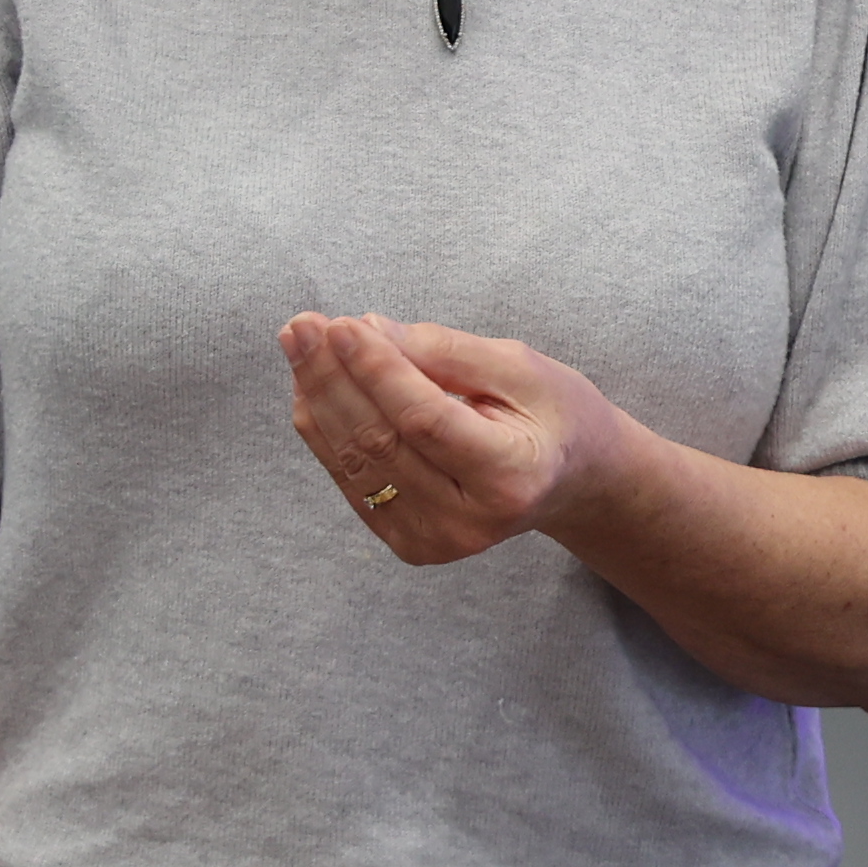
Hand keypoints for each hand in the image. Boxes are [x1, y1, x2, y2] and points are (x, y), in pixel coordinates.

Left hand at [280, 312, 642, 563]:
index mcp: (509, 477)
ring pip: (355, 461)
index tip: (342, 324)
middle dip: (333, 377)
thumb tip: (368, 331)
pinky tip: (312, 383)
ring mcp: (434, 540)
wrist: (567, 480)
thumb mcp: (519, 367)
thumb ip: (444, 352)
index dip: (377, 370)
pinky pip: (350, 479)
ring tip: (300, 343)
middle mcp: (468, 522)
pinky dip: (325, 428)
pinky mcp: (407, 542)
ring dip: (318, 397)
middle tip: (303, 326)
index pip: (424, 421)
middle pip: (380, 442)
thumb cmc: (551, 414)